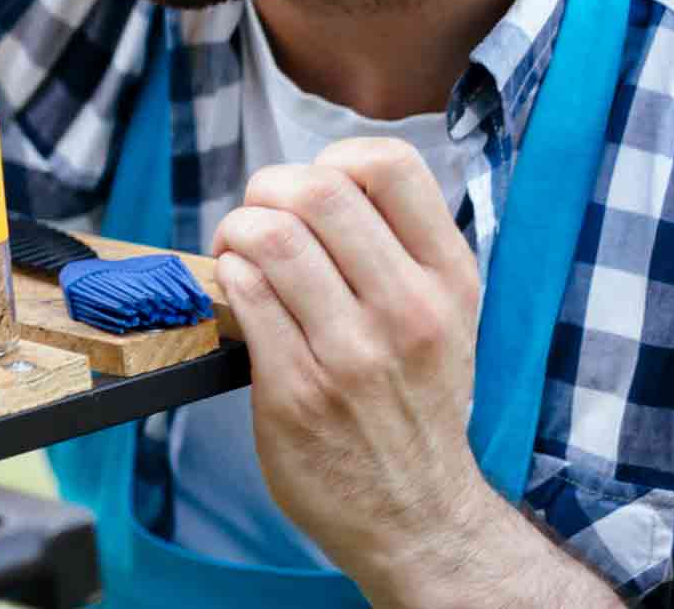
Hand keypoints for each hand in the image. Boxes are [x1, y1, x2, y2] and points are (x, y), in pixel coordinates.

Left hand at [208, 138, 492, 595]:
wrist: (418, 515)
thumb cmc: (416, 404)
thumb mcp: (446, 319)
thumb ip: (398, 250)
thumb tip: (320, 181)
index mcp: (449, 280)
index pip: (390, 165)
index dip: (331, 160)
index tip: (311, 193)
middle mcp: (408, 310)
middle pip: (316, 189)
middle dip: (265, 190)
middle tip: (258, 221)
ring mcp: (353, 352)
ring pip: (270, 236)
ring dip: (234, 233)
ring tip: (237, 256)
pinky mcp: (296, 389)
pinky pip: (242, 293)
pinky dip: (224, 279)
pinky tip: (236, 296)